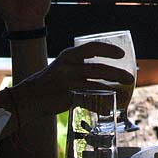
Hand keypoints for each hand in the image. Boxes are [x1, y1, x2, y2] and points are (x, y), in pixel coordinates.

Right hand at [7, 42, 134, 118]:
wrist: (27, 98)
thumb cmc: (48, 84)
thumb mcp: (61, 68)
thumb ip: (79, 68)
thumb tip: (105, 73)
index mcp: (68, 56)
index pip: (92, 47)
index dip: (108, 50)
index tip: (121, 54)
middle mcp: (68, 66)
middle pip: (98, 68)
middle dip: (117, 74)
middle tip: (130, 78)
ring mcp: (66, 82)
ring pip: (96, 85)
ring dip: (113, 91)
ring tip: (126, 96)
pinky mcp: (66, 97)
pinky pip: (88, 101)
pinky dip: (101, 106)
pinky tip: (109, 110)